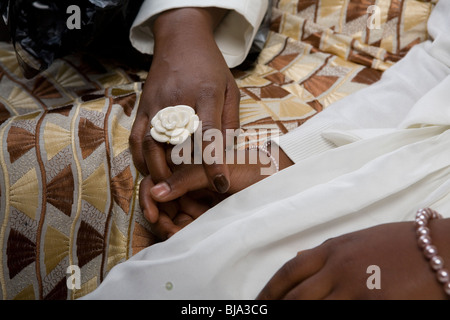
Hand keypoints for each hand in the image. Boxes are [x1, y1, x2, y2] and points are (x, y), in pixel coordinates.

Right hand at [129, 7, 239, 192]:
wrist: (180, 40)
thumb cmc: (210, 67)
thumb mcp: (230, 89)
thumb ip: (230, 121)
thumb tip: (226, 153)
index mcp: (206, 95)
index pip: (209, 134)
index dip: (214, 163)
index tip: (221, 185)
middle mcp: (177, 101)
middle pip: (176, 145)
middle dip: (182, 175)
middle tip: (191, 195)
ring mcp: (155, 105)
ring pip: (151, 146)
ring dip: (159, 172)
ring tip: (169, 189)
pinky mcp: (141, 107)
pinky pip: (136, 139)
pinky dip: (141, 160)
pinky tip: (150, 172)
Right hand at [140, 147, 293, 239]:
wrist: (280, 182)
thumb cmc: (252, 168)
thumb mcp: (218, 168)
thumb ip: (186, 178)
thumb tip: (156, 192)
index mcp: (187, 165)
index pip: (156, 180)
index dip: (150, 196)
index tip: (153, 213)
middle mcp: (188, 184)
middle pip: (159, 202)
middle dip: (159, 218)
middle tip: (169, 231)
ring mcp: (196, 201)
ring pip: (170, 217)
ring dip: (169, 228)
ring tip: (179, 236)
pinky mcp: (204, 217)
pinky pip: (185, 226)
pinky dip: (182, 234)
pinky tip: (186, 237)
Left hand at [257, 220, 449, 299]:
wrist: (439, 248)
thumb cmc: (399, 244)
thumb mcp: (357, 241)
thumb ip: (327, 252)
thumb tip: (297, 258)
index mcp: (332, 249)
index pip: (290, 271)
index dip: (270, 289)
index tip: (258, 303)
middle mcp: (338, 267)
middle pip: (296, 294)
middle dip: (276, 307)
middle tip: (261, 317)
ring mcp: (356, 287)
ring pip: (314, 307)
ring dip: (297, 315)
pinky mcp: (374, 303)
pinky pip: (344, 315)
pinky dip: (327, 318)